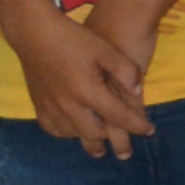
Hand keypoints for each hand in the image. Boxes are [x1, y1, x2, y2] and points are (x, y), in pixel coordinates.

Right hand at [22, 2, 152, 156]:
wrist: (35, 34)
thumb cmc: (74, 39)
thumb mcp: (106, 50)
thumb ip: (125, 71)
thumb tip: (138, 92)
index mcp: (89, 91)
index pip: (118, 116)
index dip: (137, 126)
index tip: (149, 131)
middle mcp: (68, 105)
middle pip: (94, 134)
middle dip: (112, 142)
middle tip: (124, 149)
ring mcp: (50, 108)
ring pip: (73, 135)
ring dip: (89, 138)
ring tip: (100, 140)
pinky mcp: (38, 105)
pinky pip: (53, 129)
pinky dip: (67, 133)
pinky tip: (74, 129)